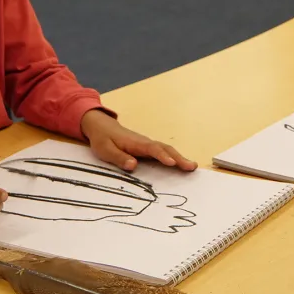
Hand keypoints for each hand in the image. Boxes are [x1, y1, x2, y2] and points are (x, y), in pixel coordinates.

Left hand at [81, 110, 197, 171]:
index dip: (162, 156)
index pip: (152, 149)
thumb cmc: (103, 138)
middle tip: (192, 167)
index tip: (172, 164)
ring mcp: (148, 145)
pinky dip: (175, 158)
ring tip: (192, 167)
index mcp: (135, 143)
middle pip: (166, 149)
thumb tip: (133, 166)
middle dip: (179, 158)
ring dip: (180, 158)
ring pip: (167, 150)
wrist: (101, 126)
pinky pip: (164, 152)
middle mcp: (145, 143)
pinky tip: (182, 165)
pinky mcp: (148, 148)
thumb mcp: (105, 150)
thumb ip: (119, 158)